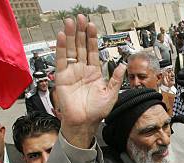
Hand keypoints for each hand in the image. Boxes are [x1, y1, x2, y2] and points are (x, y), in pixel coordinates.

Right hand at [56, 15, 125, 147]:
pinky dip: (60, 48)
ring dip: (69, 36)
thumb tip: (122, 65)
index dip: (91, 38)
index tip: (91, 25)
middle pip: (80, 46)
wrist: (85, 123)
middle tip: (79, 18)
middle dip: (80, 32)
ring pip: (70, 50)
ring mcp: (72, 72)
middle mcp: (82, 70)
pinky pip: (61, 60)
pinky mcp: (62, 78)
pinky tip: (61, 37)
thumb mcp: (111, 94)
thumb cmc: (97, 112)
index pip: (92, 51)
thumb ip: (116, 79)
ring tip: (69, 22)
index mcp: (94, 72)